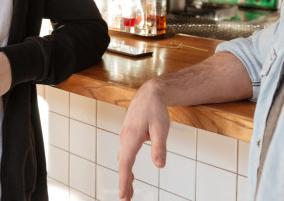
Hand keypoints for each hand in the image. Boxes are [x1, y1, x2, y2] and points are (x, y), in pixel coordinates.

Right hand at [117, 79, 169, 200]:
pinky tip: (130, 172)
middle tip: (126, 198)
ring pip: (123, 160)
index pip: (126, 165)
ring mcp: (125, 137)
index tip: (123, 196)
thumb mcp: (161, 128)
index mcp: (131, 138)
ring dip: (125, 176)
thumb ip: (159, 147)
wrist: (149, 94)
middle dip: (124, 182)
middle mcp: (125, 138)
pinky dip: (126, 166)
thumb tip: (160, 165)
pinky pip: (125, 154)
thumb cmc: (155, 109)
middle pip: (123, 165)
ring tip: (129, 191)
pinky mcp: (128, 136)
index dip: (124, 181)